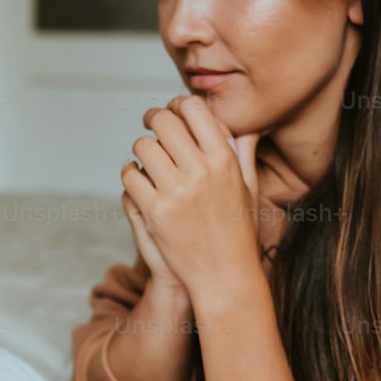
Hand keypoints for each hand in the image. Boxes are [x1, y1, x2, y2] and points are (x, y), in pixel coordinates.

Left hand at [121, 95, 262, 298]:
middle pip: (164, 122)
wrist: (224, 276)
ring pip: (142, 146)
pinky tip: (138, 177)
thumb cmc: (239, 231)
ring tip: (147, 155)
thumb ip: (245, 151)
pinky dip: (130, 173)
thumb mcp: (249, 187)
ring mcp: (175, 192)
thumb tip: (251, 124)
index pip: (193, 108)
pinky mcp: (154, 212)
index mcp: (225, 160)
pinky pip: (130, 176)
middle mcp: (201, 171)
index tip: (172, 111)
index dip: (178, 104)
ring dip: (142, 147)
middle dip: (154, 118)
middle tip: (151, 123)